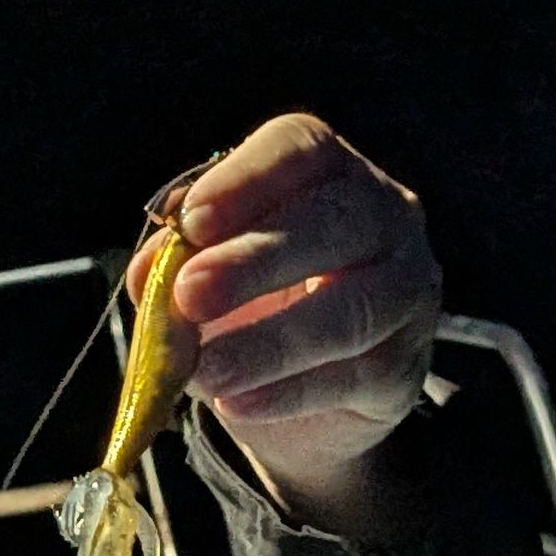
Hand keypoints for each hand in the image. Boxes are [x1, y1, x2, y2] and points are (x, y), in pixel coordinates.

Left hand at [128, 113, 441, 527]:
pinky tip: (238, 404)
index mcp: (332, 172)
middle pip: (331, 224)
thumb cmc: (256, 307)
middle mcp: (385, 217)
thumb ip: (178, 266)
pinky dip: (288, 393)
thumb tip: (148, 277)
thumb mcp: (210, 276)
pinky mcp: (407, 364)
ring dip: (270, 343)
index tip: (190, 222)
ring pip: (350, 311)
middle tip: (189, 295)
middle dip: (254, 261)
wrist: (304, 397)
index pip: (300, 150)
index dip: (245, 181)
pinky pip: (353, 377)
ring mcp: (407, 290)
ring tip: (207, 371)